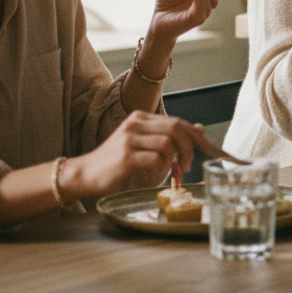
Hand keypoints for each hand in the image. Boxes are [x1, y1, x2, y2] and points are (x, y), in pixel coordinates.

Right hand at [65, 112, 211, 198]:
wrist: (84, 174)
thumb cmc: (115, 163)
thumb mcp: (139, 144)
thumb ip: (161, 139)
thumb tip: (193, 137)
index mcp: (141, 118)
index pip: (177, 121)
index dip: (196, 134)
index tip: (207, 146)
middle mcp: (136, 123)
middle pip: (176, 128)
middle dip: (190, 146)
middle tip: (188, 164)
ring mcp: (130, 138)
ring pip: (168, 143)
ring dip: (173, 159)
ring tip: (167, 171)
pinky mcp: (126, 155)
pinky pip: (156, 158)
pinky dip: (161, 168)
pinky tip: (154, 174)